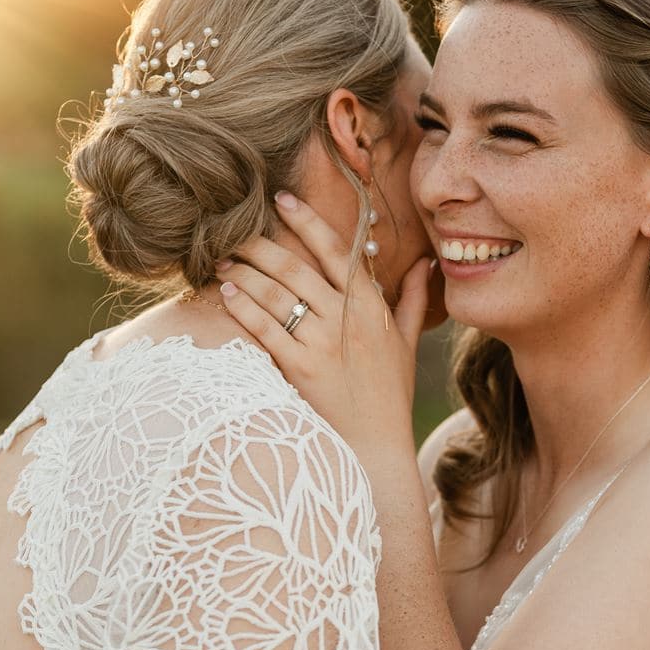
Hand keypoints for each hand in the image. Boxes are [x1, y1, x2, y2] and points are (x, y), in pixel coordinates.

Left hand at [216, 192, 432, 463]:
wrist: (377, 448)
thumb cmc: (390, 396)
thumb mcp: (407, 344)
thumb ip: (412, 300)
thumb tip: (426, 264)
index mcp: (372, 307)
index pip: (338, 250)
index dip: (308, 221)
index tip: (282, 200)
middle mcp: (347, 319)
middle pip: (297, 268)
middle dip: (260, 245)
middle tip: (234, 232)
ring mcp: (324, 344)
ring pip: (277, 294)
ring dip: (245, 272)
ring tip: (223, 260)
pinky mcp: (302, 370)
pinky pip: (266, 329)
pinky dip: (244, 307)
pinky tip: (226, 293)